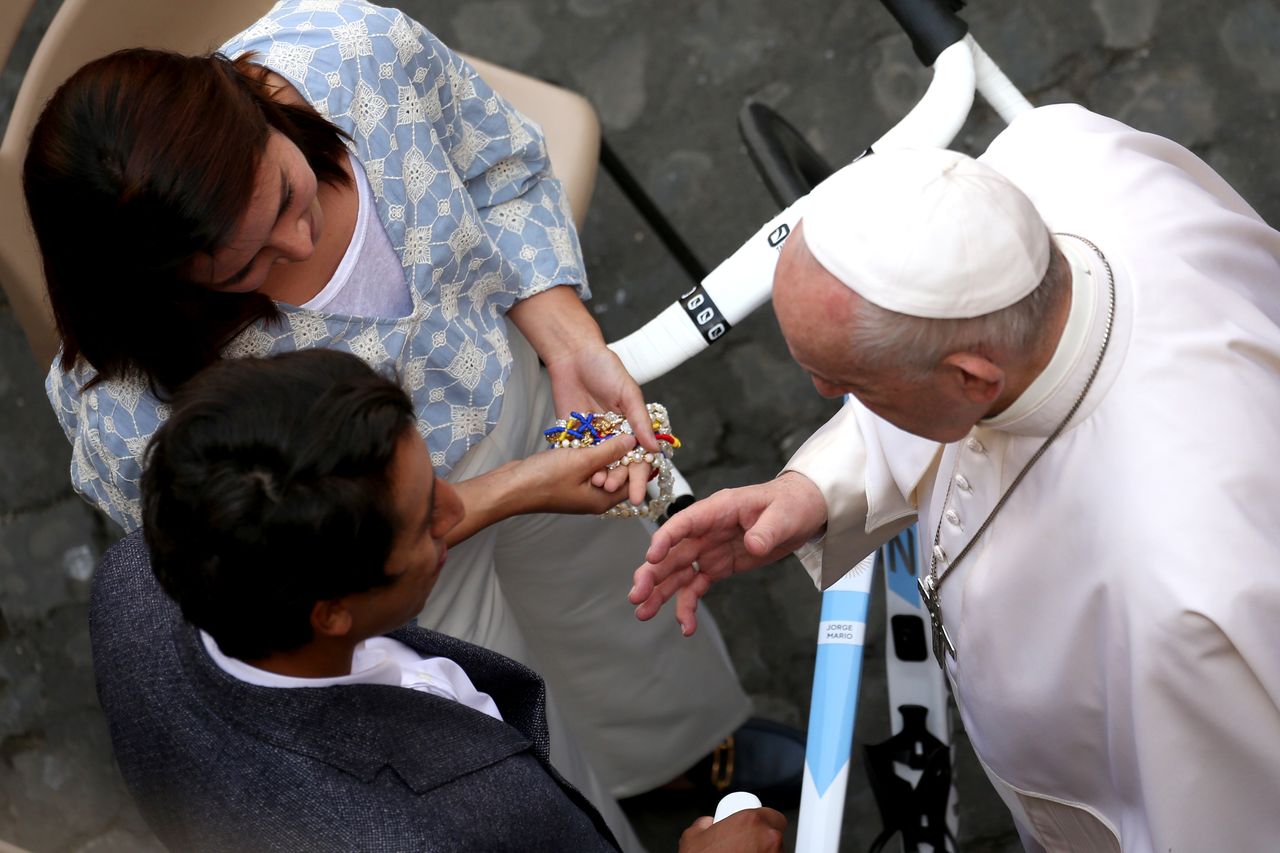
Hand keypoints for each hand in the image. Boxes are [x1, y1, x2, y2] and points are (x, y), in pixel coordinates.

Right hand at [447, 435, 639, 544]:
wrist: (510, 486)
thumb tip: (633, 441)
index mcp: (602, 500)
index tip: (642, 441)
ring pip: (602, 466)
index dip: (639, 463)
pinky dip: (590, 451)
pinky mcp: (568, 478)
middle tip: (623, 432)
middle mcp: (594, 497)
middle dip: (622, 454)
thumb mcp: (583, 461)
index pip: (632, 483)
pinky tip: (590, 435)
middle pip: (618, 474)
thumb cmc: (545, 479)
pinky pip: (586, 463)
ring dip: (605, 450)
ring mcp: (580, 488)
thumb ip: (610, 451)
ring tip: (609, 429)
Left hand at [545, 342, 658, 505]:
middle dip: (619, 480)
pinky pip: (581, 455)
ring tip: (598, 484)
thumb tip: (655, 448)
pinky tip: (583, 476)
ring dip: (601, 476)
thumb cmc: (605, 367)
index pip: (640, 457)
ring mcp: (596, 437)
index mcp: (633, 426)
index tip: (637, 493)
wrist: (573, 356)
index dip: (639, 476)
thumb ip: (640, 420)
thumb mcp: (628, 392)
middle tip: (613, 488)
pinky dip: (583, 466)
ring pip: (601, 464)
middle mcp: (616, 435)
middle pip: (621, 465)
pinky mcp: (575, 435)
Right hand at [629, 473, 826, 635]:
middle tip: (637, 596)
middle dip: (652, 574)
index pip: (684, 523)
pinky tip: (685, 626)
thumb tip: (753, 545)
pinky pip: (695, 587)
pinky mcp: (717, 566)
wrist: (801, 513)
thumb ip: (767, 530)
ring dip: (659, 593)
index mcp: (718, 510)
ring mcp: (709, 550)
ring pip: (677, 573)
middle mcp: (706, 530)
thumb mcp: (783, 515)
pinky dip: (687, 605)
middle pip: (672, 553)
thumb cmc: (790, 504)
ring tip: (643, 614)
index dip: (665, 539)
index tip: (651, 557)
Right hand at [678, 808, 786, 852]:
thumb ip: (703, 824)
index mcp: (752, 821)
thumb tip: (708, 823)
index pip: (774, 816)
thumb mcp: (692, 837)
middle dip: (767, 842)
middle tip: (751, 848)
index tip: (757, 831)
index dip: (766, 824)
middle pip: (778, 837)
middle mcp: (769, 838)